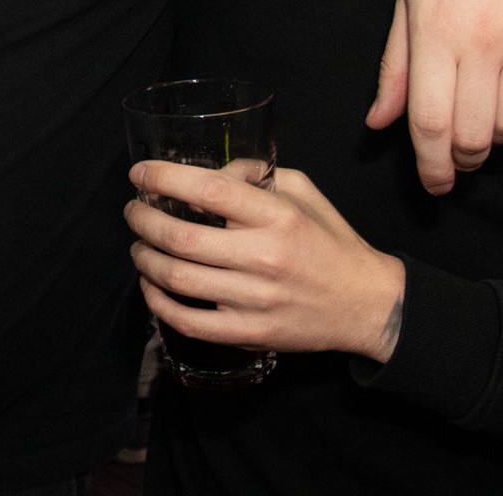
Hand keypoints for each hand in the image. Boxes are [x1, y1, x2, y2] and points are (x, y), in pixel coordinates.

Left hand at [125, 161, 405, 362]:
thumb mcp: (303, 192)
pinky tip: (151, 286)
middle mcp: (264, 257)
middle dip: (142, 219)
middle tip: (134, 211)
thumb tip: (210, 169)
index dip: (163, 178)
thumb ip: (256, 175)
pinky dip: (158, 303)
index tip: (139, 173)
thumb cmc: (330, 241)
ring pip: (177, 278)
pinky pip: (189, 322)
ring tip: (138, 245)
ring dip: (144, 258)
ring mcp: (255, 300)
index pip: (208, 190)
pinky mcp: (251, 334)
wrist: (368, 305)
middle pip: (181, 236)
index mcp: (278, 216)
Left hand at [366, 0, 502, 193]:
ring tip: (484, 128)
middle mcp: (482, 40)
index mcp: (433, 31)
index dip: (430, 166)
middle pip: (474, 134)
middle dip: (462, 161)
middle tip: (456, 162)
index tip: (433, 185)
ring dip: (499, 140)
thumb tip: (378, 125)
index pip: (429, 123)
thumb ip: (395, 66)